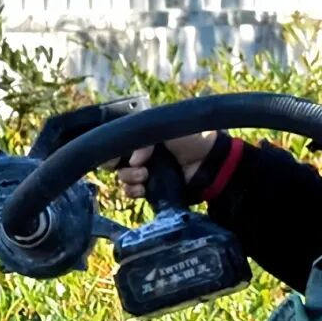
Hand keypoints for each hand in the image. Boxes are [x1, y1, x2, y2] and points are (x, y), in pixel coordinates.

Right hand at [103, 131, 218, 197]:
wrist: (210, 161)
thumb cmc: (191, 138)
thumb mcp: (164, 128)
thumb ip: (143, 140)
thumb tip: (132, 162)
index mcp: (143, 136)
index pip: (117, 143)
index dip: (111, 151)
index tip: (112, 157)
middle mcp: (142, 154)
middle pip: (116, 162)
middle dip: (118, 166)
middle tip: (135, 166)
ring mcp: (147, 172)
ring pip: (123, 178)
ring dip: (129, 178)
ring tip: (145, 176)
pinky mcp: (154, 188)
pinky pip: (133, 192)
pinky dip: (134, 191)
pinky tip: (143, 189)